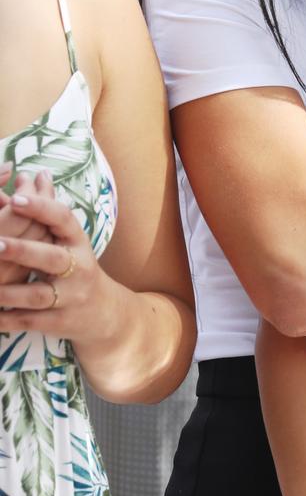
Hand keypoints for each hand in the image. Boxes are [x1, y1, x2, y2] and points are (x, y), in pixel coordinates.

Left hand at [0, 190, 112, 342]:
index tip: (17, 198)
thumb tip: (37, 172)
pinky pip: (32, 321)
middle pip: (52, 258)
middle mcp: (79, 268)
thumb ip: (49, 209)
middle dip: (23, 251)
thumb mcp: (69, 239)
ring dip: (10, 292)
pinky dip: (9, 320)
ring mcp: (71, 297)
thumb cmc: (77, 268)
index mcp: (77, 242)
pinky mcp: (62, 322)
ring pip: (39, 295)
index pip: (63, 220)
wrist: (105, 312)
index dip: (41, 209)